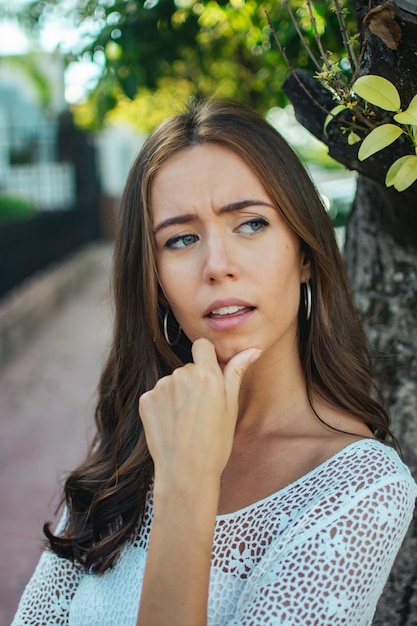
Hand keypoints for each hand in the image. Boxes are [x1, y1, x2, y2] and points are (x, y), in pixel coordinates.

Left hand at [139, 338, 260, 487]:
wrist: (185, 473)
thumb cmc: (215, 443)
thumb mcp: (231, 407)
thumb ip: (236, 372)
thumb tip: (252, 350)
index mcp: (206, 375)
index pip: (202, 346)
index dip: (207, 358)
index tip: (211, 376)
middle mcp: (181, 375)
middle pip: (188, 368)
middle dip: (195, 382)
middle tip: (202, 411)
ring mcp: (160, 387)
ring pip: (172, 382)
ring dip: (178, 394)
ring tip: (186, 422)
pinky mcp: (146, 400)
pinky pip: (157, 395)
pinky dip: (163, 406)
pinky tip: (172, 425)